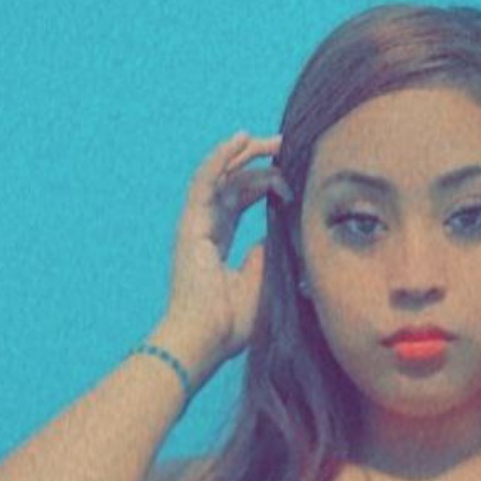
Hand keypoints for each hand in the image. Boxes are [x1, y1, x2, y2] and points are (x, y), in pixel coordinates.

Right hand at [164, 130, 290, 366]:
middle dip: (258, 162)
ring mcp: (195, 226)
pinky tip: (241, 139)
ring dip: (245, 154)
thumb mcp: (264, 281)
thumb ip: (271, 251)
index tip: (291, 179)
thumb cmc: (233, 324)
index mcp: (219, 245)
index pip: (241, 201)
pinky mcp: (190, 225)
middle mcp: (205, 230)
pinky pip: (205, 181)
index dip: (264, 184)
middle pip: (231, 183)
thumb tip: (284, 223)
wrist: (206, 340)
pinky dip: (222, 157)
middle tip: (285, 147)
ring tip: (270, 140)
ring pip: (220, 176)